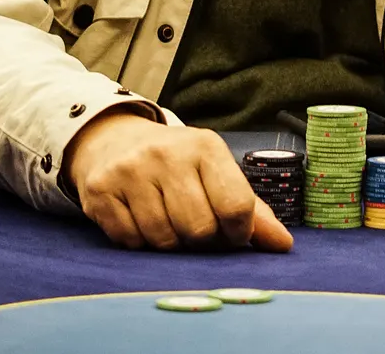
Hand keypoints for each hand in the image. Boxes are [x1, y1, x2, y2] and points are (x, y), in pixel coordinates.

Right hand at [63, 111, 292, 252]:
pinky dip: (139, 242)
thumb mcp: (216, 173)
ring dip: (169, 243)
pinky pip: (130, 241)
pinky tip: (139, 220)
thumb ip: (252, 210)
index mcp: (206, 146)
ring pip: (163, 240)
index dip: (238, 233)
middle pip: (199, 229)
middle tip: (194, 228)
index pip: (236, 206)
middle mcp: (168, 154)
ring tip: (167, 222)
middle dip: (201, 240)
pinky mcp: (101, 189)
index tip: (232, 233)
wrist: (114, 140)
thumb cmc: (178, 165)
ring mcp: (131, 170)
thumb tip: (283, 244)